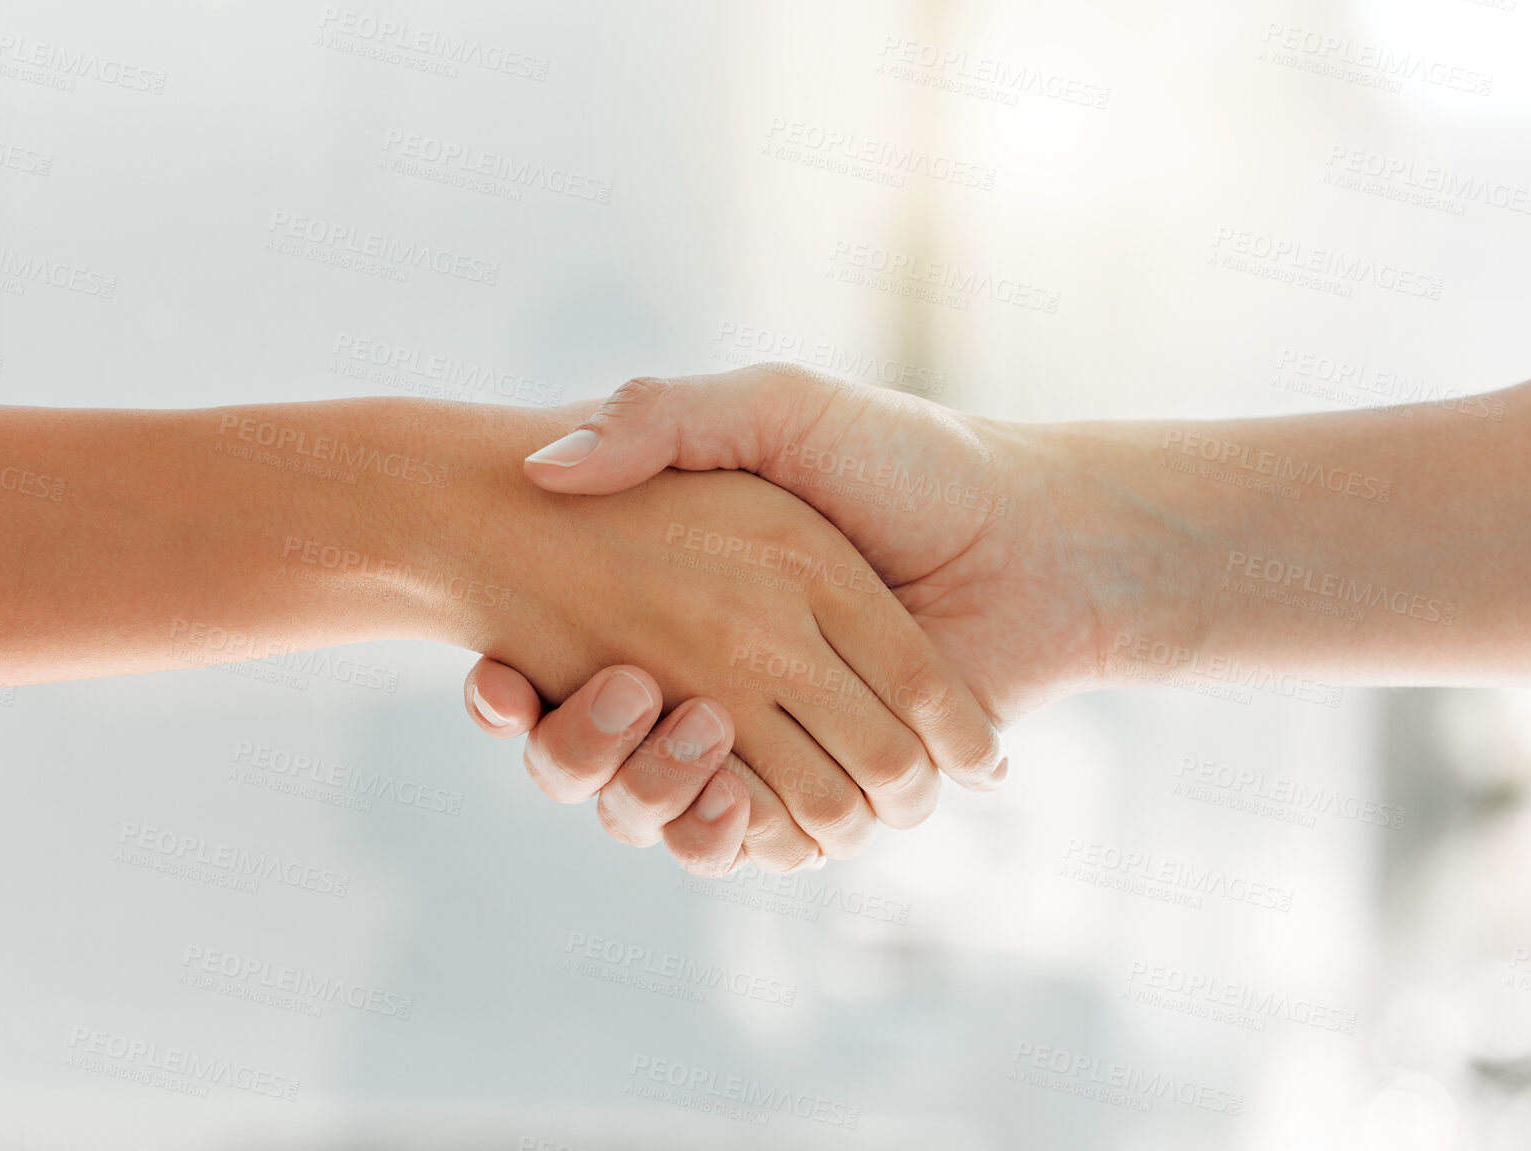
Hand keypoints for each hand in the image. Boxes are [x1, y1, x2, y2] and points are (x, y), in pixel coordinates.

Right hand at [468, 365, 1194, 868]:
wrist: (1038, 539)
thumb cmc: (909, 462)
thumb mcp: (775, 410)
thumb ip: (661, 417)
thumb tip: (545, 466)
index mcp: (702, 601)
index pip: (573, 666)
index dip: (517, 691)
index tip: (492, 677)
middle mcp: (726, 677)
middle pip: (601, 755)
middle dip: (569, 748)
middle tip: (549, 703)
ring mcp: (776, 741)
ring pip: (660, 811)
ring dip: (634, 793)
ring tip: (643, 727)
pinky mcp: (830, 795)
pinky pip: (747, 845)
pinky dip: (720, 835)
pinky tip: (717, 790)